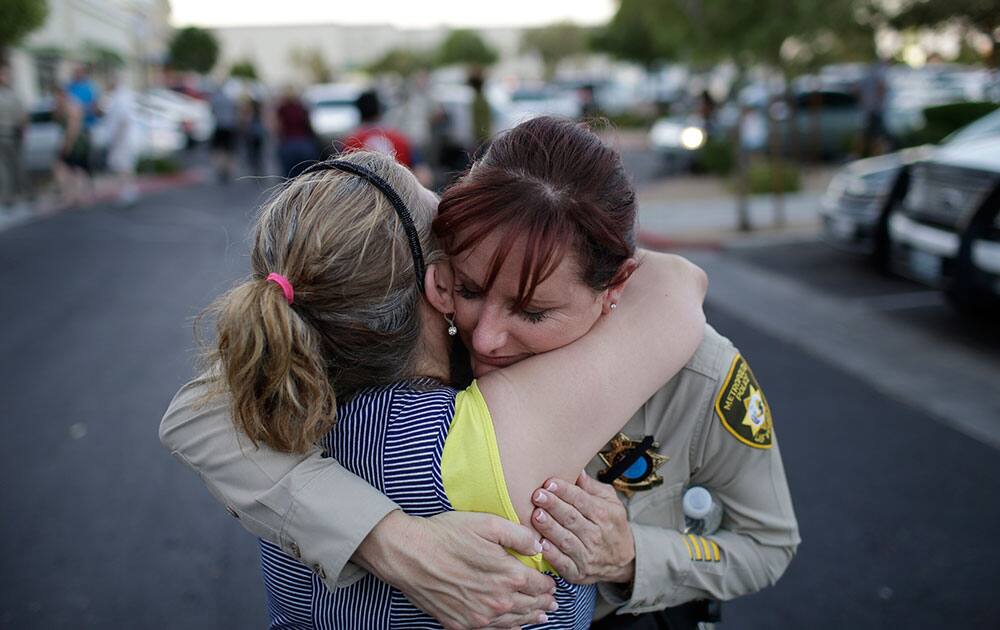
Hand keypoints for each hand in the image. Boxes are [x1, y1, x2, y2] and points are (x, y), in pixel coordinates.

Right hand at [354, 510, 557, 628]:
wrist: (408, 555)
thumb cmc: (446, 535)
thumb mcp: (486, 523)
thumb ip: (518, 534)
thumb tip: (539, 544)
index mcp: (508, 576)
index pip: (539, 584)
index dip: (548, 583)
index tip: (551, 582)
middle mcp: (497, 601)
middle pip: (530, 606)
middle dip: (544, 603)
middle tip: (552, 602)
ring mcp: (479, 617)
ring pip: (514, 622)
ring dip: (530, 618)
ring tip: (541, 616)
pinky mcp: (461, 624)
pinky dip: (508, 629)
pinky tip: (513, 627)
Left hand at [531, 471, 635, 584]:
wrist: (625, 560)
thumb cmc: (612, 525)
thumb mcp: (610, 501)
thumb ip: (592, 487)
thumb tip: (577, 469)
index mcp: (603, 514)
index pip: (581, 500)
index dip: (565, 491)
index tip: (550, 482)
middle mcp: (596, 534)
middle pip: (572, 518)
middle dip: (553, 506)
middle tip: (538, 495)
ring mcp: (587, 555)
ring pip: (565, 539)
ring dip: (550, 528)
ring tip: (536, 515)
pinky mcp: (578, 572)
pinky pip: (564, 563)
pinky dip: (552, 555)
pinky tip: (541, 545)